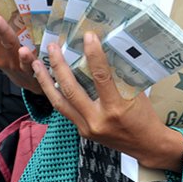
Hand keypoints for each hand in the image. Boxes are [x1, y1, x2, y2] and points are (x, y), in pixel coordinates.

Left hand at [32, 32, 182, 171]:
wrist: (146, 145)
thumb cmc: (144, 116)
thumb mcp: (136, 93)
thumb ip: (118, 76)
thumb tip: (103, 52)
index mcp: (115, 108)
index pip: (101, 76)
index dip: (94, 54)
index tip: (88, 36)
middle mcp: (97, 119)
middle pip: (71, 89)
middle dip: (59, 66)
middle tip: (52, 46)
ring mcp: (86, 127)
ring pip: (59, 102)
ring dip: (46, 82)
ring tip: (36, 64)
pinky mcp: (82, 131)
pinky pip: (64, 110)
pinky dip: (55, 94)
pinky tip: (48, 81)